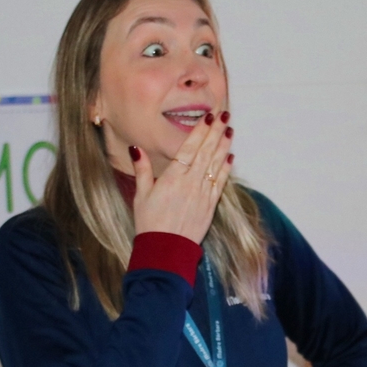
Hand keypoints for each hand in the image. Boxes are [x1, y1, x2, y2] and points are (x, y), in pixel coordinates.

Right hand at [129, 112, 233, 243]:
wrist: (165, 249)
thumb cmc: (149, 223)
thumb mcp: (141, 194)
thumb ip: (142, 170)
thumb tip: (136, 149)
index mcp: (173, 177)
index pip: (189, 148)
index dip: (200, 131)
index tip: (208, 117)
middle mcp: (190, 182)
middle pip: (206, 152)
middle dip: (215, 132)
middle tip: (224, 116)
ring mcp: (202, 194)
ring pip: (216, 165)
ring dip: (223, 147)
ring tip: (229, 131)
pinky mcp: (210, 206)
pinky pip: (220, 183)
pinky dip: (226, 169)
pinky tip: (230, 158)